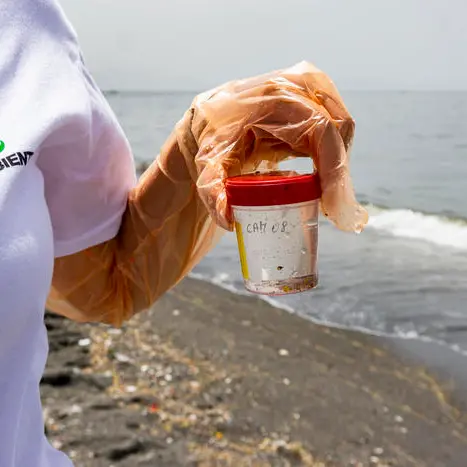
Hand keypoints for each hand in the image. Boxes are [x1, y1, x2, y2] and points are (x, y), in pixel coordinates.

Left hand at [172, 61, 367, 232]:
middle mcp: (297, 86)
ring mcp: (308, 89)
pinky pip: (335, 129)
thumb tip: (229, 220)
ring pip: (342, 131)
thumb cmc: (213, 136)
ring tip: (329, 202)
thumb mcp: (207, 161)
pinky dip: (334, 157)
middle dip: (340, 174)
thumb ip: (212, 190)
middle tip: (335, 212)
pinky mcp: (313, 101)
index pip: (321, 129)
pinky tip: (325, 184)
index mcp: (274, 96)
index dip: (333, 168)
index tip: (331, 205)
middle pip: (339, 130)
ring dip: (339, 167)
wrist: (212, 115)